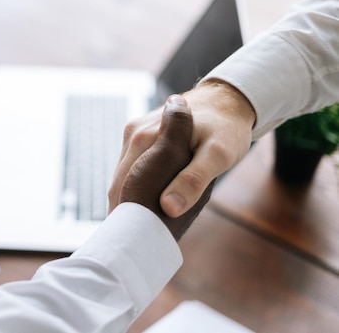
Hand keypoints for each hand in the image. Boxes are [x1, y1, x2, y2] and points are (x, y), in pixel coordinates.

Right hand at [108, 94, 212, 239]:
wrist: (227, 102)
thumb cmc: (226, 131)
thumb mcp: (218, 157)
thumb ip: (193, 180)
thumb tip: (168, 208)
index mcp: (145, 139)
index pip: (121, 186)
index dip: (126, 216)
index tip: (131, 242)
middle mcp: (133, 134)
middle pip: (119, 184)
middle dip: (127, 212)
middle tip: (138, 241)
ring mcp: (134, 134)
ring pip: (122, 177)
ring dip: (131, 201)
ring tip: (142, 228)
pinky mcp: (138, 137)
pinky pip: (130, 168)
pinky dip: (136, 188)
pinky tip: (147, 205)